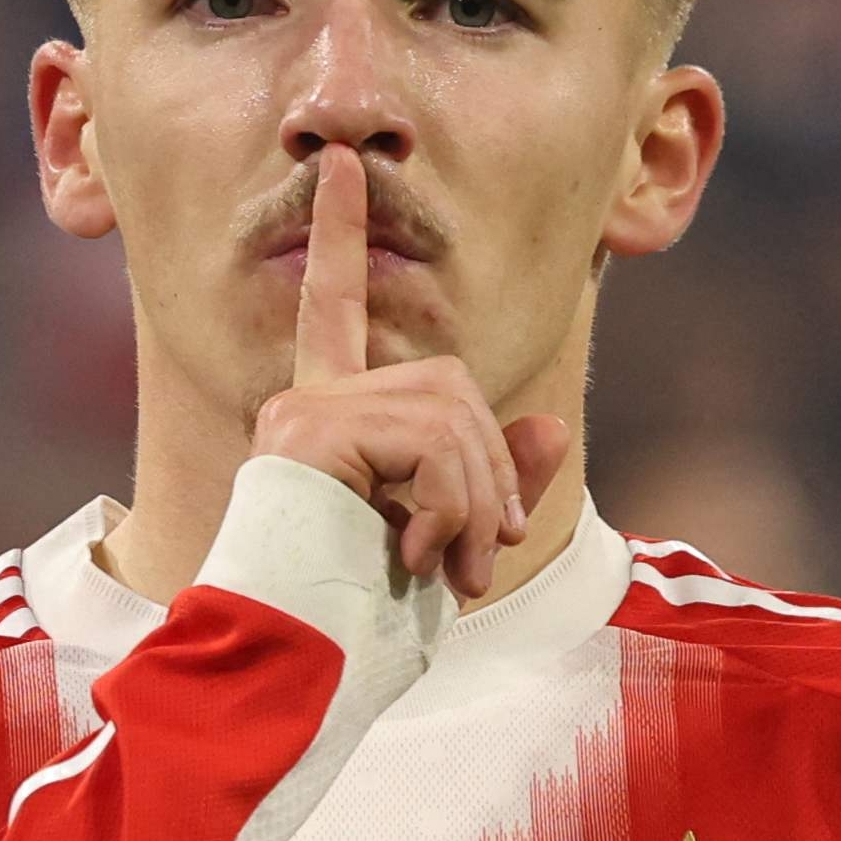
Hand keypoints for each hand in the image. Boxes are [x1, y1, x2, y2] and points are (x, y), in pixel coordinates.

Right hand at [251, 144, 573, 600]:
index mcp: (325, 424)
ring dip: (474, 503)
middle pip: (450, 383)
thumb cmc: (353, 633)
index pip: (335, 310)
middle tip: (478, 560)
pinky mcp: (310, 431)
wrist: (290, 676)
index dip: (338, 234)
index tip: (343, 165)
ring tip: (451, 573)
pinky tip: (416, 555)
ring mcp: (303, 413)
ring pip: (450, 414)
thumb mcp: (446, 551)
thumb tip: (551, 428)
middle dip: (488, 473)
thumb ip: (493, 487)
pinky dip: (449, 506)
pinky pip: (430, 440)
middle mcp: (305, 404)